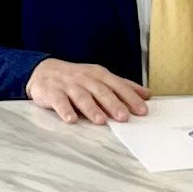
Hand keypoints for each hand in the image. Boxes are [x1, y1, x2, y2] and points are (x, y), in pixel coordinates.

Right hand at [25, 59, 150, 124]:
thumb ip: (123, 86)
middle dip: (114, 104)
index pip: (119, 86)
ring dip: (92, 109)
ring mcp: (69, 85)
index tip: (142, 110)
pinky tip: (71, 120)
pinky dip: (65, 111)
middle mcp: (86, 79)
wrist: (45, 70)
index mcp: (100, 75)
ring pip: (82, 97)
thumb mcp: (101, 78)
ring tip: (101, 121)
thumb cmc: (78, 78)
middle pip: (102, 91)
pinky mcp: (53, 93)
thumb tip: (147, 94)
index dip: (131, 98)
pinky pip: (60, 102)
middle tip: (125, 117)